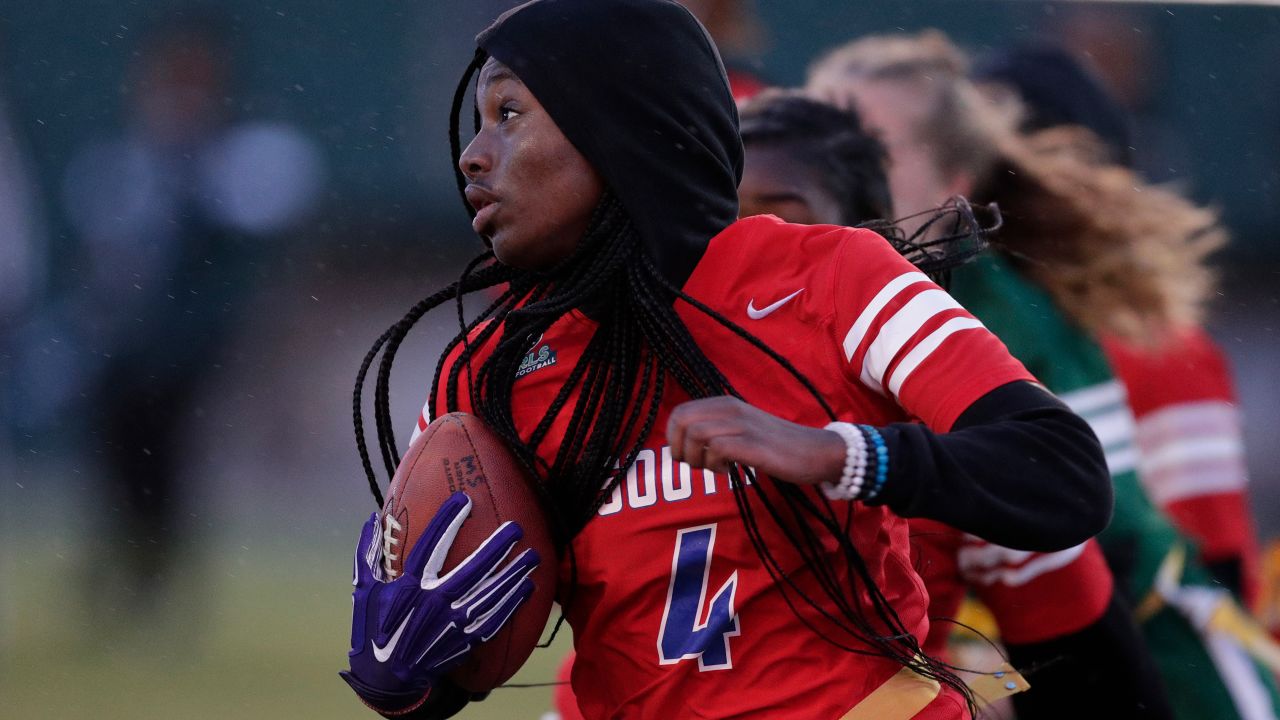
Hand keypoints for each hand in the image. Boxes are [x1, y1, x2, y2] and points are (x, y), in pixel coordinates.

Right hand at [340, 492, 538, 714]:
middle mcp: (431, 605)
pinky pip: (492, 622)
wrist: (386, 678)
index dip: (446, 523)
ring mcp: (450, 625)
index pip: (429, 549)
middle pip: (470, 572)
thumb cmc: (373, 627)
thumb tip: (374, 518)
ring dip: (512, 576)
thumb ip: (368, 552)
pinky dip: (511, 606)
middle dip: (495, 548)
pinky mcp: (462, 642)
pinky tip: (527, 589)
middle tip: (517, 527)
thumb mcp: (364, 589)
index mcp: (407, 588)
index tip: (464, 499)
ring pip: (488, 597)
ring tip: (533, 556)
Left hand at [666, 396, 846, 486]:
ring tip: (714, 469)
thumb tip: (683, 447)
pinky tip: (729, 472)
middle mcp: (731, 409)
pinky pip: (718, 448)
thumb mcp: (742, 432)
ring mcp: (743, 425)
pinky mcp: (754, 444)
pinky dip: (715, 465)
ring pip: (696, 434)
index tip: (687, 456)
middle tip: (696, 465)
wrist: (816, 451)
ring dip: (697, 459)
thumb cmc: (776, 446)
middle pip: (682, 420)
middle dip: (679, 448)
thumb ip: (716, 433)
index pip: (679, 412)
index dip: (673, 438)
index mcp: (725, 405)